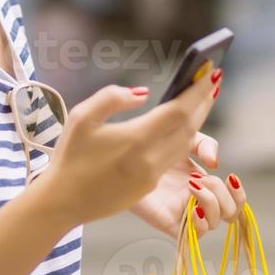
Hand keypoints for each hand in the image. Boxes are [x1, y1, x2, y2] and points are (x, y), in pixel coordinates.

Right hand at [34, 61, 220, 228]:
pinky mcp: (149, 187)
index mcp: (136, 139)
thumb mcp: (81, 117)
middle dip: (203, 103)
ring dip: (196, 121)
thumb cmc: (69, 157)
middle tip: (212, 81)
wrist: (62, 202)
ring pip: (184, 144)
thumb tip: (143, 93)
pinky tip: (179, 127)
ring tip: (200, 100)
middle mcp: (150, 159)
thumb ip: (112, 97)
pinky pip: (173, 158)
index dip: (198, 91)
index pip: (179, 111)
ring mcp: (152, 176)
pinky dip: (182, 139)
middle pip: (189, 128)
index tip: (211, 72)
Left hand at [127, 130, 237, 236]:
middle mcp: (197, 202)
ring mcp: (184, 214)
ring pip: (215, 223)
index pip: (234, 201)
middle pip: (230, 213)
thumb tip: (215, 164)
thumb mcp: (184, 138)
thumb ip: (205, 144)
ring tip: (192, 185)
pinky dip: (200, 222)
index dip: (239, 193)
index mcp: (203, 185)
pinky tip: (192, 206)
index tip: (231, 178)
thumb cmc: (152, 148)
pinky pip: (194, 235)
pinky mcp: (170, 223)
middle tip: (199, 178)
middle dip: (222, 193)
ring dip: (211, 202)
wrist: (124, 157)